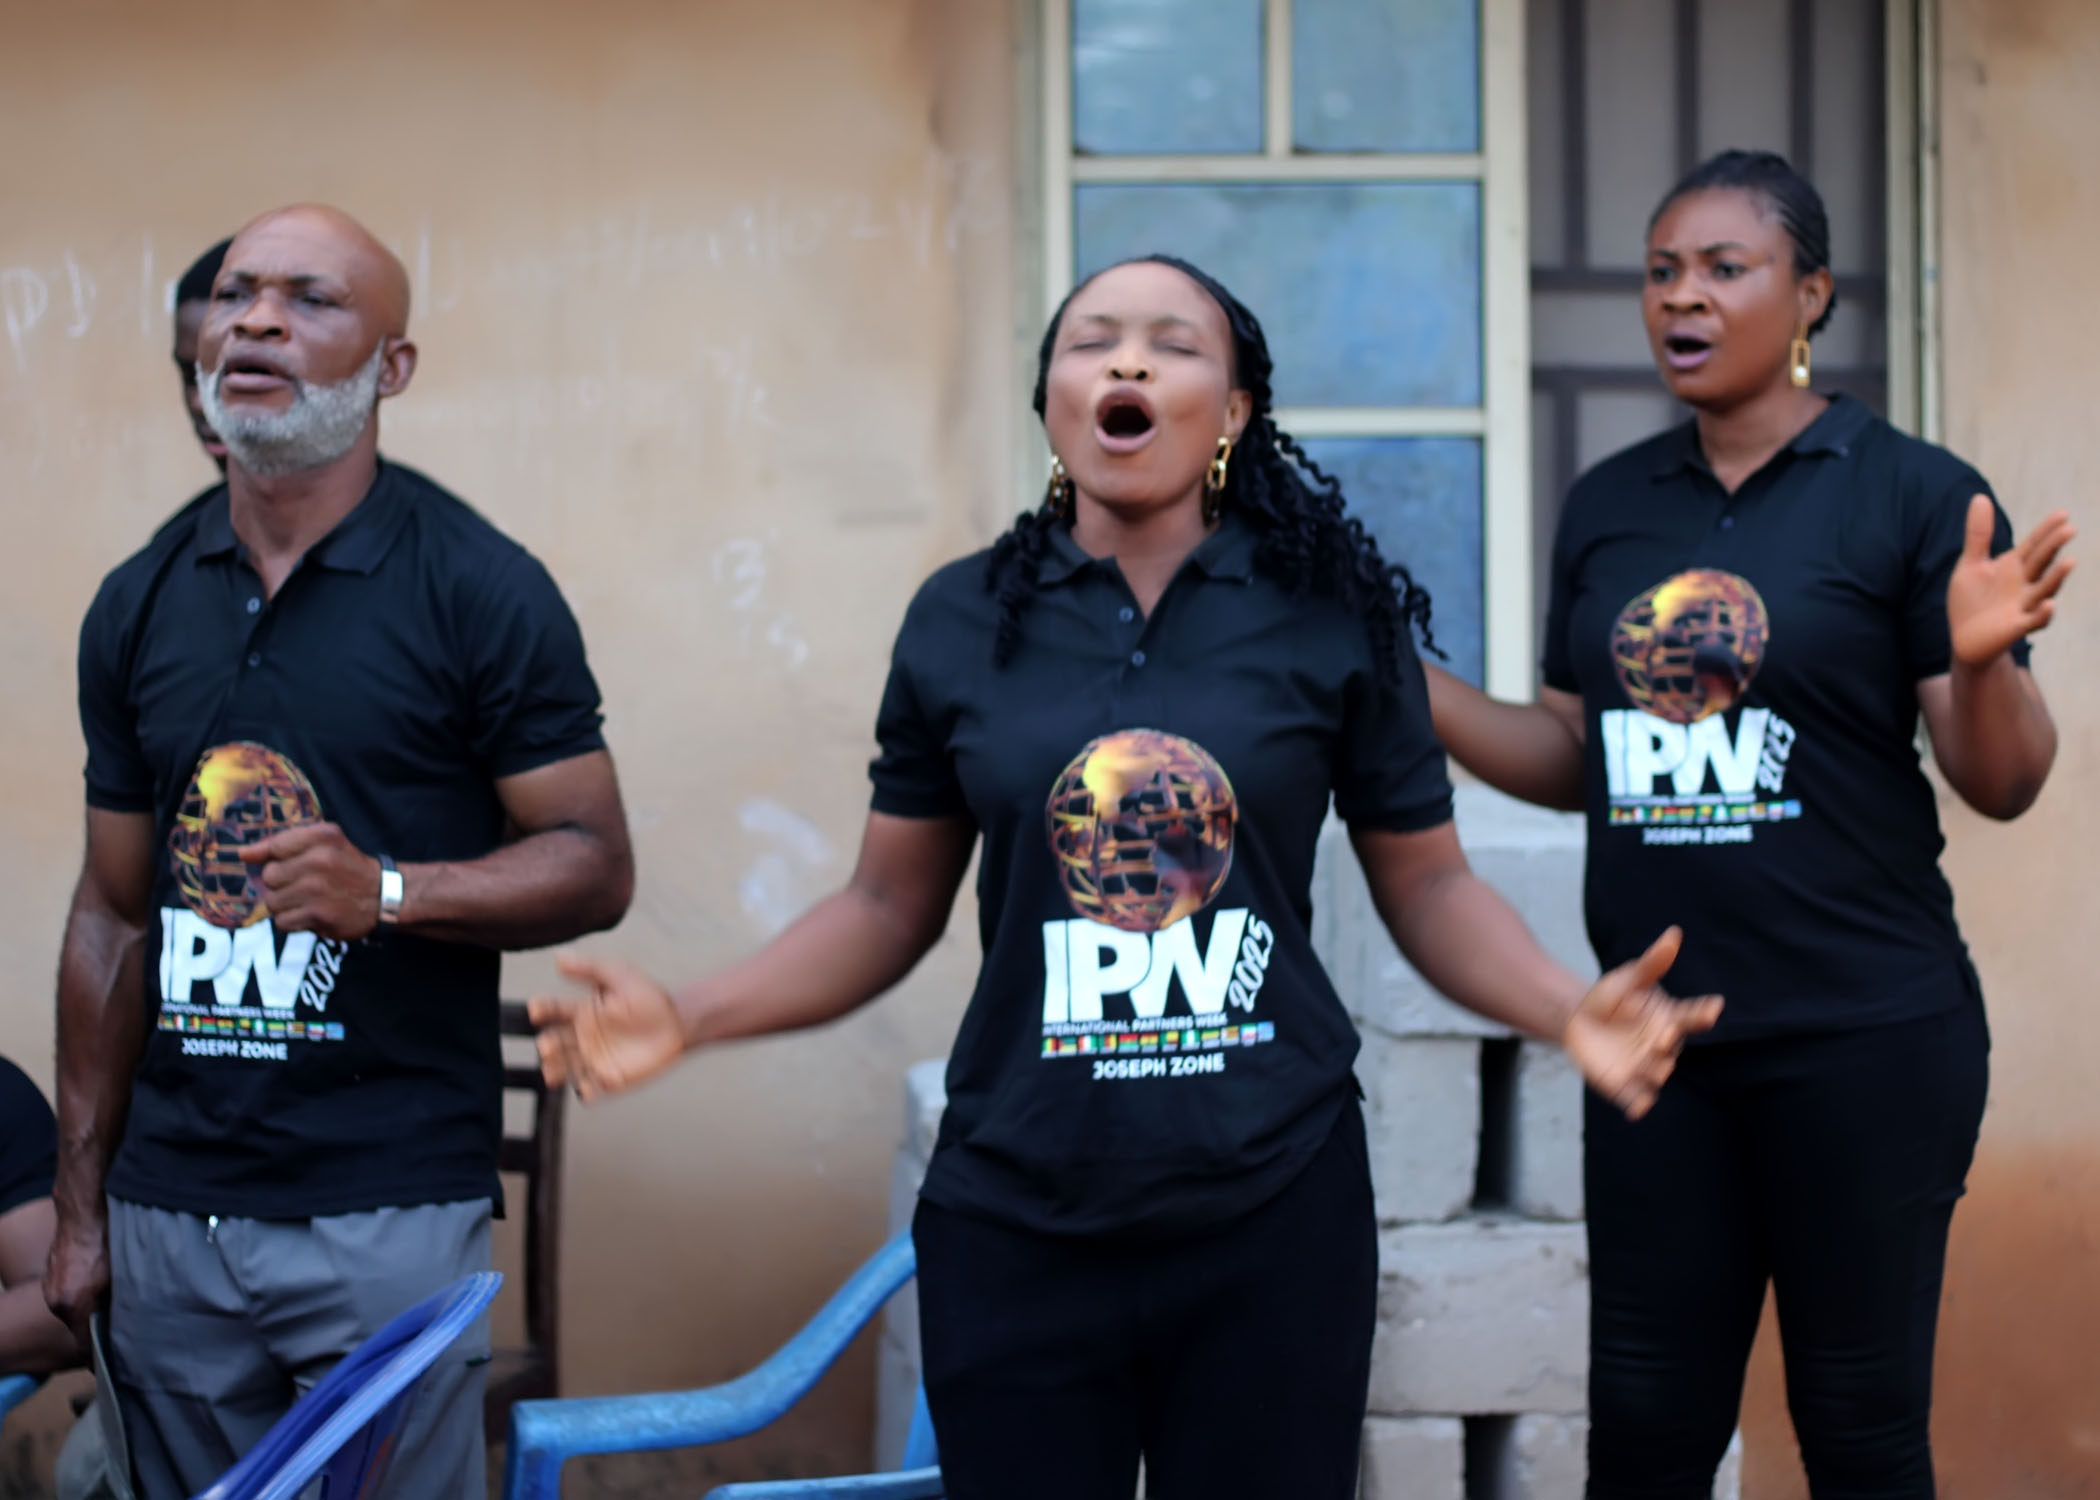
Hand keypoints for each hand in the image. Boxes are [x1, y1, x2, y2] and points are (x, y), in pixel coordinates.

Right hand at [43, 1214, 109, 1348]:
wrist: (85, 1211)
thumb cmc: (109, 1240)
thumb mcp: (121, 1277)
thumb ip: (121, 1304)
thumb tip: (131, 1324)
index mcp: (74, 1305)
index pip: (86, 1345)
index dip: (101, 1354)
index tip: (115, 1360)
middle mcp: (57, 1301)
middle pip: (79, 1329)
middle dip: (97, 1331)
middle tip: (121, 1330)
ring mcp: (50, 1288)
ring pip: (73, 1311)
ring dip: (89, 1311)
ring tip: (111, 1303)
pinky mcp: (49, 1276)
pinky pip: (66, 1295)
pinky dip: (81, 1295)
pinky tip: (98, 1284)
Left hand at [239, 823, 380, 939]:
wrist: (383, 896)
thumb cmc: (347, 867)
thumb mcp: (325, 842)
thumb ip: (284, 843)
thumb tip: (243, 854)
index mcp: (322, 837)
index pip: (275, 846)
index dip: (273, 858)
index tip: (285, 866)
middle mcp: (319, 860)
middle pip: (269, 877)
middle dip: (281, 884)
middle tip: (303, 885)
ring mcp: (317, 889)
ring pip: (272, 902)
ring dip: (285, 905)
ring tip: (306, 901)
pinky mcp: (318, 915)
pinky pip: (282, 922)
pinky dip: (293, 922)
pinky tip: (310, 915)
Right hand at [529, 952, 687, 1101]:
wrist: (676, 1024)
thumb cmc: (647, 997)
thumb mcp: (619, 976)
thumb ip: (589, 968)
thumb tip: (559, 958)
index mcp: (581, 1012)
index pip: (553, 1010)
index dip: (542, 1009)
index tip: (536, 1009)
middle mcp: (581, 1037)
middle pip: (554, 1042)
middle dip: (547, 1045)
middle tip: (546, 1044)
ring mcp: (592, 1059)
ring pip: (565, 1067)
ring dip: (556, 1070)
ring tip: (552, 1072)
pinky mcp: (608, 1078)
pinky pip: (591, 1088)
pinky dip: (585, 1091)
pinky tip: (585, 1088)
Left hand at [1561, 927, 1721, 1119]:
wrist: (1579, 1022)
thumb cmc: (1611, 997)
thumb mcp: (1628, 978)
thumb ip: (1652, 963)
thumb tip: (1674, 934)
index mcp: (1670, 1018)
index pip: (1692, 1016)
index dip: (1702, 1013)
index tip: (1714, 1008)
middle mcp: (1663, 1045)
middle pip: (1672, 1048)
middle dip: (1667, 1044)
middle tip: (1660, 1038)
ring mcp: (1647, 1067)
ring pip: (1657, 1073)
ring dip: (1653, 1071)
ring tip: (1644, 1063)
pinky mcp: (1627, 1085)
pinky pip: (1637, 1099)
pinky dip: (1639, 1105)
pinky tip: (1638, 1109)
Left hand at [1948, 497, 2074, 668]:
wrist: (1965, 639)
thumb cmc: (1971, 601)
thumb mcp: (1971, 564)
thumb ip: (1978, 534)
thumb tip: (1980, 497)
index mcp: (2014, 566)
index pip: (2034, 544)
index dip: (2047, 530)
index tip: (2063, 513)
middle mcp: (2025, 584)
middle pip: (2042, 563)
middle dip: (2054, 547)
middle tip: (2069, 529)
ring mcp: (2024, 606)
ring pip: (2045, 590)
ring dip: (2057, 577)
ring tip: (2070, 561)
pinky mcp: (2017, 627)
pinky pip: (2035, 620)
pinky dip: (2043, 613)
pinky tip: (2048, 604)